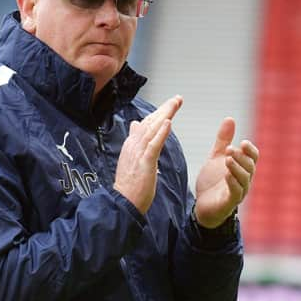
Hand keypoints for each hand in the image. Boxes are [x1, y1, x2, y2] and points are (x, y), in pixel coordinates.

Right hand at [114, 96, 182, 213]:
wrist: (123, 202)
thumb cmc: (129, 185)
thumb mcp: (131, 159)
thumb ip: (135, 142)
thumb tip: (135, 125)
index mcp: (131, 145)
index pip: (145, 124)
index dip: (158, 113)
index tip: (169, 104)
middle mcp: (133, 145)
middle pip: (150, 122)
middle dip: (164, 109)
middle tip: (178, 98)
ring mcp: (138, 153)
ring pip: (152, 129)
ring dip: (165, 115)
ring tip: (175, 104)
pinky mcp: (145, 162)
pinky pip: (154, 145)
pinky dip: (161, 133)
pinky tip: (168, 123)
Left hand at [194, 118, 258, 227]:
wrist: (202, 207)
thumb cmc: (212, 182)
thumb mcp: (216, 158)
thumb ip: (223, 140)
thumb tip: (230, 118)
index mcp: (242, 169)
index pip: (253, 157)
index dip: (250, 150)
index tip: (243, 142)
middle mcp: (244, 180)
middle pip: (250, 167)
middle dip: (241, 157)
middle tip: (230, 148)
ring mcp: (238, 192)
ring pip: (244, 179)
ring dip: (237, 167)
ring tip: (228, 158)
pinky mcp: (229, 203)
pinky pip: (235, 192)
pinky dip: (232, 182)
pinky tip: (226, 174)